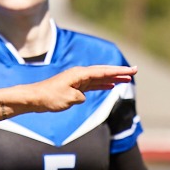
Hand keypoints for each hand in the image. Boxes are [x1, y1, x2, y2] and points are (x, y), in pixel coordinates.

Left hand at [14, 65, 135, 113]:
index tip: (132, 70)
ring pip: (100, 78)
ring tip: (126, 80)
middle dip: (119, 73)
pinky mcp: (75, 87)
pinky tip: (110, 86)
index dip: (119, 71)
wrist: (35, 98)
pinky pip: (93, 84)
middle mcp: (80, 74)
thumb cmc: (50, 97)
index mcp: (80, 74)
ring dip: (113, 79)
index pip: (104, 72)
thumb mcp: (68, 99)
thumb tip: (83, 96)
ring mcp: (78, 80)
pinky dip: (103, 85)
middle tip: (134, 71)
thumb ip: (80, 97)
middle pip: (104, 72)